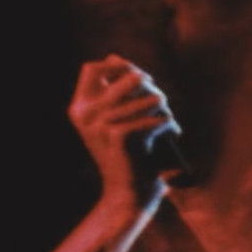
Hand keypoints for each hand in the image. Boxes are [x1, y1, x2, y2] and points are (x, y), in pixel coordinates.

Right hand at [68, 54, 181, 205]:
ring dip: (163, 107)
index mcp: (79, 109)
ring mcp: (100, 125)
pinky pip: (153, 118)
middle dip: (149, 86)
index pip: (92, 69)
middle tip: (160, 101)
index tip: (139, 77)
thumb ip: (114, 91)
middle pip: (126, 78)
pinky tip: (173, 133)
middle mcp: (85, 115)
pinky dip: (168, 124)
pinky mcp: (120, 136)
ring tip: (168, 119)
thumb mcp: (116, 120)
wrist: (128, 195)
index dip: (118, 66)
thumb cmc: (128, 156)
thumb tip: (114, 56)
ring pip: (146, 99)